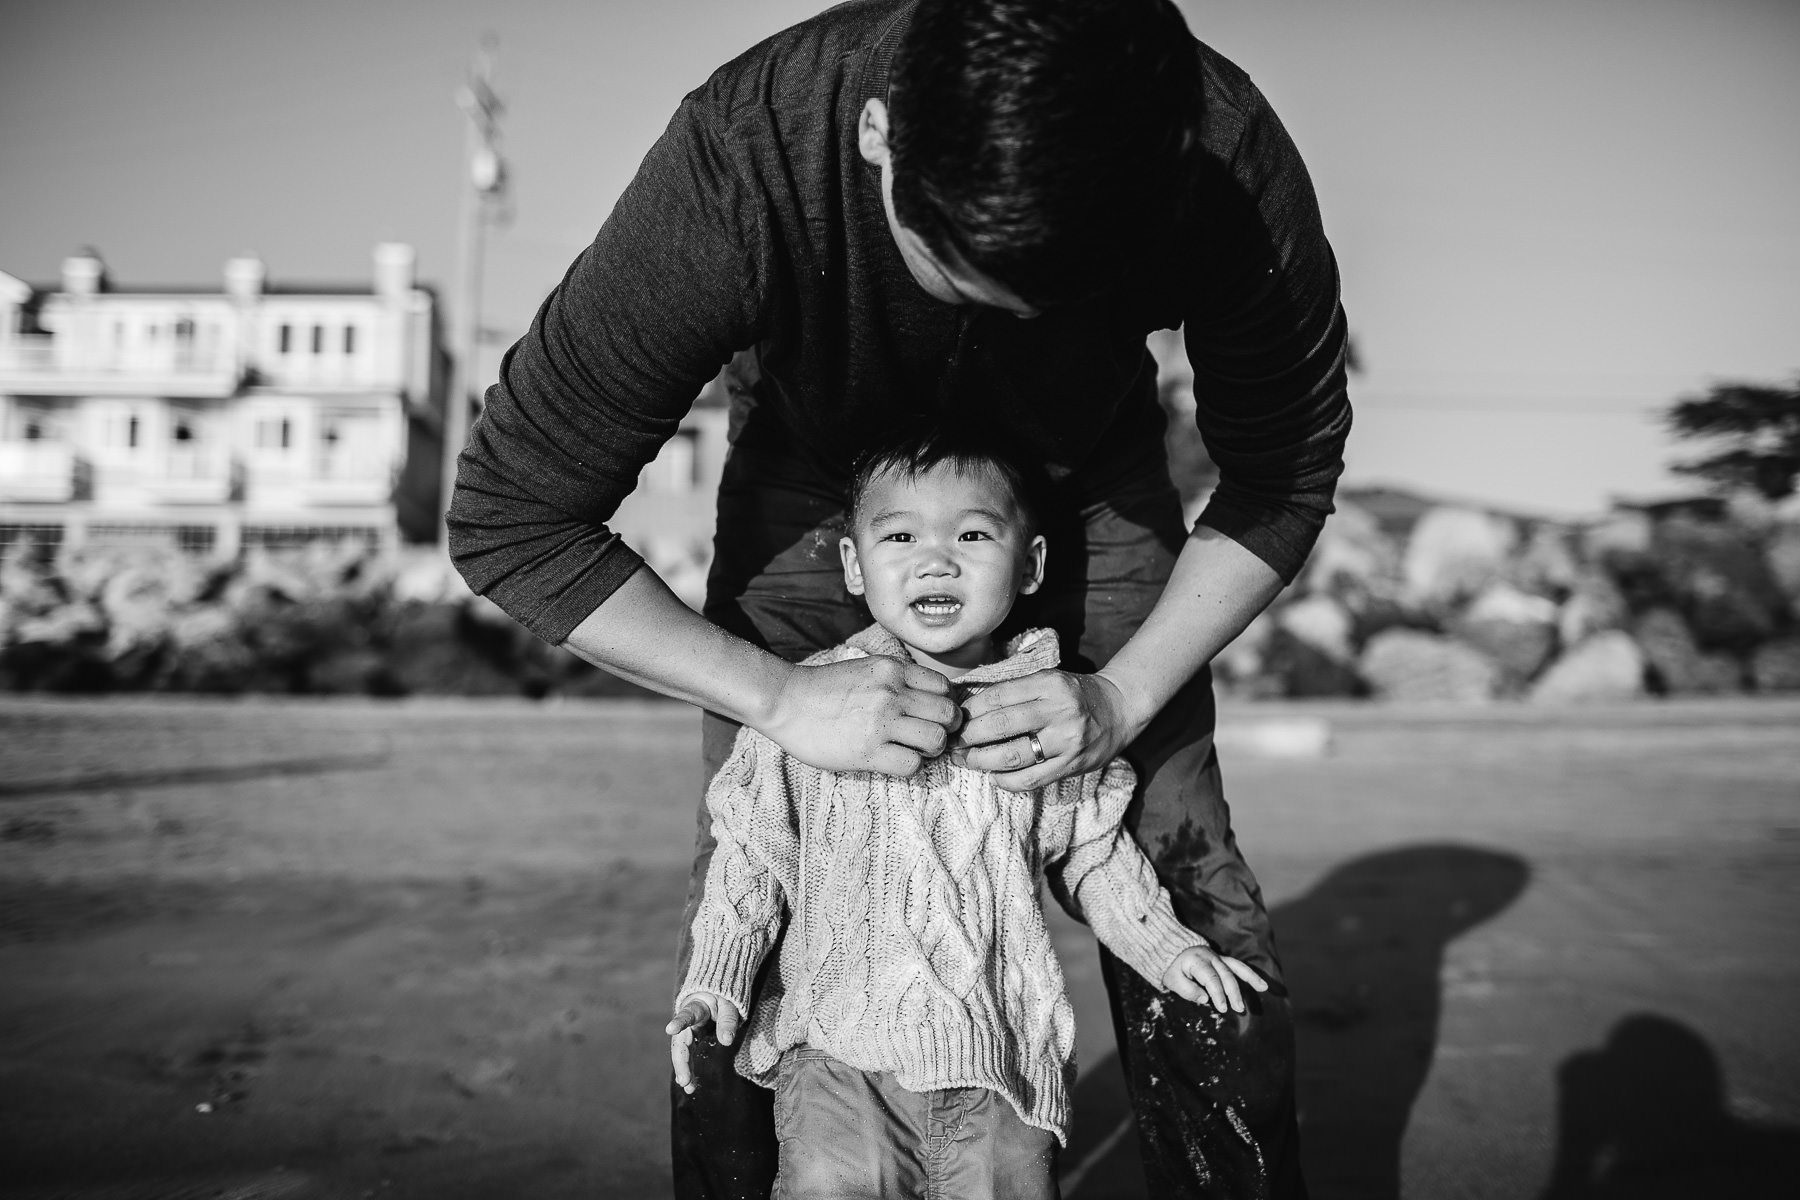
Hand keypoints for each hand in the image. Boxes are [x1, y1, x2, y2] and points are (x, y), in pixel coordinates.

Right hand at [666, 992, 741, 1093]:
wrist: (716, 989)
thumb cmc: (722, 994)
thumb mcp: (729, 1003)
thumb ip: (728, 1020)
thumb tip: (726, 1041)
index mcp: (696, 1006)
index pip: (687, 1014)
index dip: (679, 1022)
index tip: (670, 1029)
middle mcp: (688, 1021)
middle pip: (680, 1042)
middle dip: (681, 1062)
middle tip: (684, 1081)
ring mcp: (688, 1030)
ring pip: (682, 1051)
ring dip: (684, 1069)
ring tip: (689, 1088)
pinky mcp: (692, 1037)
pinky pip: (689, 1053)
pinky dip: (690, 1067)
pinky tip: (690, 1082)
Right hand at [762, 655, 958, 776]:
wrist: (785, 701)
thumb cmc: (824, 688)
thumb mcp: (866, 668)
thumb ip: (896, 679)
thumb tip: (925, 697)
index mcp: (893, 670)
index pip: (945, 688)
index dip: (944, 705)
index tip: (932, 715)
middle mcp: (892, 693)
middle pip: (948, 715)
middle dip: (945, 729)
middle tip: (929, 737)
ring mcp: (881, 722)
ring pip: (936, 740)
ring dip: (930, 750)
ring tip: (914, 750)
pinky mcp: (868, 751)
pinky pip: (912, 765)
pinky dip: (910, 766)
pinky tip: (895, 761)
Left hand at [951, 668, 1135, 791]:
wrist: (1120, 708)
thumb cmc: (1075, 693)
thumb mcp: (1048, 680)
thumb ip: (1014, 692)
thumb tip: (967, 706)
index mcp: (1049, 683)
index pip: (997, 697)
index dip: (969, 710)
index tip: (954, 719)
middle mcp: (1059, 711)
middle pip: (1000, 726)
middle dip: (968, 737)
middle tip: (951, 743)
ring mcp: (1067, 741)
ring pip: (1012, 756)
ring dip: (980, 761)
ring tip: (965, 760)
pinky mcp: (1072, 765)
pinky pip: (1030, 779)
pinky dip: (1005, 780)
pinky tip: (993, 775)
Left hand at [1162, 945, 1268, 1013]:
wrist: (1169, 948)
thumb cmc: (1171, 967)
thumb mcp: (1172, 980)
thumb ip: (1187, 990)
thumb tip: (1206, 999)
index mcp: (1197, 961)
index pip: (1211, 979)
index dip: (1218, 994)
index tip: (1223, 1009)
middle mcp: (1210, 956)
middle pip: (1226, 974)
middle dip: (1234, 992)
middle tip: (1239, 1008)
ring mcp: (1217, 957)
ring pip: (1236, 966)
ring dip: (1250, 978)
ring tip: (1263, 988)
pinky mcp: (1221, 959)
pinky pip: (1237, 965)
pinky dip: (1249, 973)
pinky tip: (1261, 983)